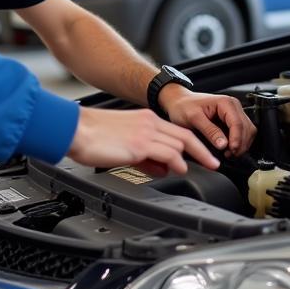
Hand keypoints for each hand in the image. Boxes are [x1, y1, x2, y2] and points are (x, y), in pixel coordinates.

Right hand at [67, 106, 219, 174]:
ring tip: (206, 167)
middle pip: (185, 135)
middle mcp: (148, 122)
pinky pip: (168, 153)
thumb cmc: (92, 136)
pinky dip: (178, 162)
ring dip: (195, 156)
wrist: (75, 129)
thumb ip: (145, 155)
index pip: (176, 130)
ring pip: (180, 142)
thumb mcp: (124, 144)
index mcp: (144, 119)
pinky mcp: (140, 145)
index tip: (203, 154)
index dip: (193, 144)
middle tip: (214, 162)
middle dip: (202, 150)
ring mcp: (145, 133)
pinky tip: (181, 170)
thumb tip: (162, 168)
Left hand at [159, 88, 255, 155]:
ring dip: (241, 144)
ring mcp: (234, 113)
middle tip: (229, 155)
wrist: (178, 102)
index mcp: (225, 103)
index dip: (237, 140)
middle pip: (246, 128)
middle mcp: (233, 106)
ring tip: (228, 153)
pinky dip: (239, 142)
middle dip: (240, 144)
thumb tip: (224, 144)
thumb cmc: (183, 106)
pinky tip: (229, 148)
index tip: (231, 151)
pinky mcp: (232, 120)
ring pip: (248, 131)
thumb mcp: (193, 118)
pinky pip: (243, 133)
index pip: (238, 124)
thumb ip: (210, 131)